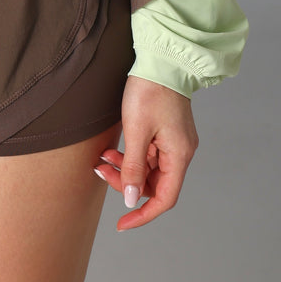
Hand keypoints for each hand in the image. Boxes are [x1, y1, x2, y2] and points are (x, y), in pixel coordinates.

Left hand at [92, 75, 198, 230]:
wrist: (161, 58)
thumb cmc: (150, 90)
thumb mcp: (136, 131)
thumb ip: (134, 168)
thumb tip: (133, 199)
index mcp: (179, 156)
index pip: (164, 199)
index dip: (143, 214)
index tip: (122, 223)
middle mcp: (180, 152)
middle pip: (154, 184)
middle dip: (126, 183)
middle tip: (100, 171)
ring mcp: (174, 142)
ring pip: (148, 169)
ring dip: (125, 168)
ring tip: (102, 157)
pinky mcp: (166, 132)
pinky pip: (148, 154)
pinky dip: (130, 155)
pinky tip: (112, 148)